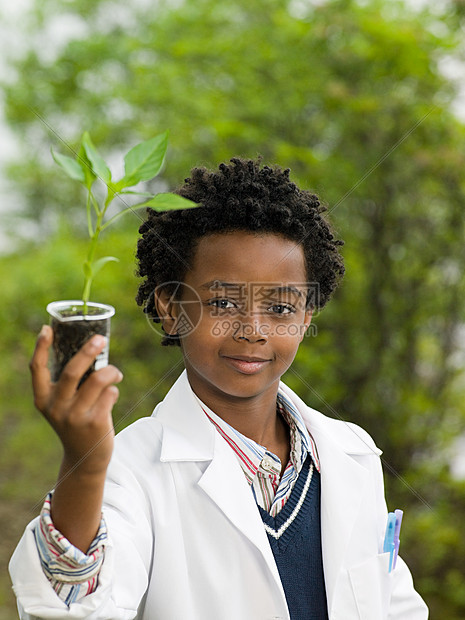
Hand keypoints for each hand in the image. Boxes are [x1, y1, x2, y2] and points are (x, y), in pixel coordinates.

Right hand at [30, 325, 122, 475]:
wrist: (85, 457)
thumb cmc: (77, 421)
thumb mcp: (64, 404)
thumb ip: (70, 384)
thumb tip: (91, 350)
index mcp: (43, 399)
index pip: (37, 369)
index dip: (41, 347)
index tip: (47, 328)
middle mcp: (56, 407)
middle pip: (71, 371)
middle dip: (88, 351)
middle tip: (100, 339)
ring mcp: (75, 416)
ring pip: (97, 380)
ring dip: (111, 371)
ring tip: (115, 372)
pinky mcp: (95, 422)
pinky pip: (110, 393)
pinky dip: (114, 389)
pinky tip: (112, 394)